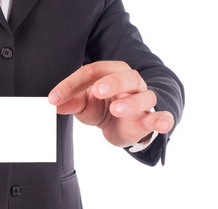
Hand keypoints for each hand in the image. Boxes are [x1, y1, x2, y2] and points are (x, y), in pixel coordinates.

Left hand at [48, 61, 173, 146]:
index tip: (53, 99)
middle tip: (97, 91)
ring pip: (145, 96)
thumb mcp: (84, 105)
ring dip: (131, 102)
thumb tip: (55, 105)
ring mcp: (143, 100)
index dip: (71, 85)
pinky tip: (162, 123)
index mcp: (111, 72)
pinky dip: (164, 119)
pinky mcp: (150, 119)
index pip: (91, 72)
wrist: (122, 126)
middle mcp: (131, 82)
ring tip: (115, 109)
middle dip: (112, 82)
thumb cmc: (102, 108)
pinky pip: (162, 117)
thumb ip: (72, 103)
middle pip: (125, 76)